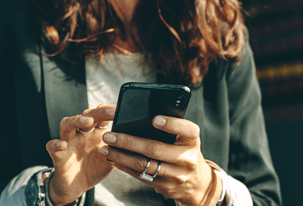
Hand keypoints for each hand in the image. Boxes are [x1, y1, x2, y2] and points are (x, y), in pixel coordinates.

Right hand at [45, 104, 115, 205]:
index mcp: (95, 132)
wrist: (77, 186)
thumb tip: (136, 141)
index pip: (102, 115)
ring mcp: (68, 142)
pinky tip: (63, 145)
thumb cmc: (94, 168)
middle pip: (86, 115)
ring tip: (88, 121)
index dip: (111, 110)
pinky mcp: (58, 155)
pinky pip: (52, 146)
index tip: (123, 109)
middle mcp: (81, 134)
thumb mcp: (112, 159)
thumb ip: (120, 149)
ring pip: (67, 124)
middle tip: (112, 112)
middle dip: (99, 112)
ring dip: (76, 120)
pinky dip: (55, 144)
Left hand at [99, 116, 222, 205]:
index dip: (171, 124)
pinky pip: (141, 176)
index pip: (187, 130)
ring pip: (143, 165)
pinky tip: (114, 159)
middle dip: (128, 141)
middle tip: (110, 135)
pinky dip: (125, 166)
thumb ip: (170, 127)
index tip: (154, 119)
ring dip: (121, 156)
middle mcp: (187, 159)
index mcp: (192, 140)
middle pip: (155, 149)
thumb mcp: (185, 138)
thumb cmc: (184, 150)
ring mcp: (176, 175)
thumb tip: (141, 114)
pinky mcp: (165, 187)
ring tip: (106, 147)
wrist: (197, 182)